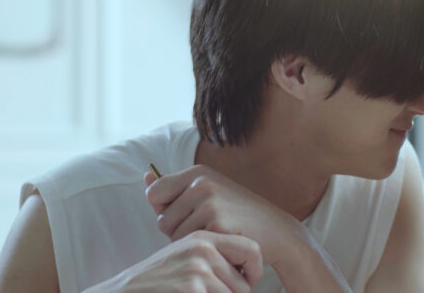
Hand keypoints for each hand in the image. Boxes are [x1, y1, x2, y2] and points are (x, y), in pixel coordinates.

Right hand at [82, 230, 262, 292]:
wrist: (124, 292)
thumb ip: (214, 256)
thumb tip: (250, 271)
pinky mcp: (192, 288)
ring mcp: (197, 269)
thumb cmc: (158, 281)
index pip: (252, 250)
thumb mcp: (185, 257)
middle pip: (244, 285)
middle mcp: (203, 248)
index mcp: (203, 237)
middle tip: (204, 292)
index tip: (247, 282)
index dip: (255, 271)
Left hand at [144, 164, 303, 268]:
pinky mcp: (217, 226)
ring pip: (173, 236)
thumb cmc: (239, 215)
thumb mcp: (209, 193)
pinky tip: (221, 244)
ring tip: (215, 236)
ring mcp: (209, 204)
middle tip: (207, 228)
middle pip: (161, 219)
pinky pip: (189, 246)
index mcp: (197, 172)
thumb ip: (175, 188)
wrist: (278, 231)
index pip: (154, 193)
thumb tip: (146, 177)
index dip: (164, 210)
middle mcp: (201, 183)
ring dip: (190, 243)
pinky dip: (203, 250)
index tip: (186, 215)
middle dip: (177, 231)